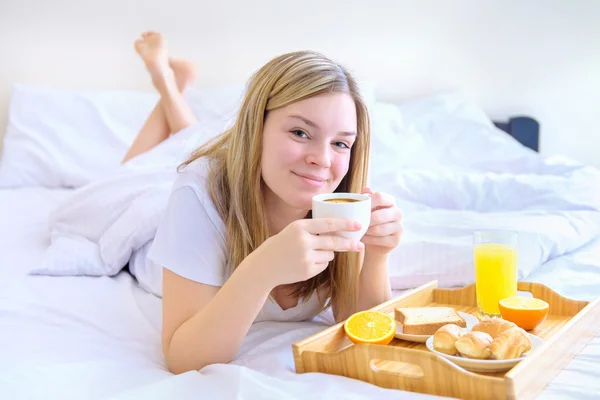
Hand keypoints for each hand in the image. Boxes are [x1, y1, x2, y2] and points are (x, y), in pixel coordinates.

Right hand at [250, 218, 364, 286]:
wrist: (264, 266)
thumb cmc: (280, 245)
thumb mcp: (293, 230)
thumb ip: (312, 229)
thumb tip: (339, 230)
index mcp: (299, 227)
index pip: (328, 224)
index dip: (345, 224)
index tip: (358, 225)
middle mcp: (303, 242)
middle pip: (334, 242)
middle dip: (348, 244)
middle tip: (359, 245)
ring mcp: (306, 258)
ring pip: (330, 254)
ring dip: (327, 253)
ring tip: (310, 253)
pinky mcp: (307, 271)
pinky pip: (324, 265)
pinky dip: (320, 263)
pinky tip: (306, 262)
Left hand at [360, 188, 402, 254]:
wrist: (374, 240)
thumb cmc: (369, 219)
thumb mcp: (366, 207)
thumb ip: (365, 197)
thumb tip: (366, 190)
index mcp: (390, 201)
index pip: (380, 197)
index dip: (367, 203)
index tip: (357, 209)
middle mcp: (397, 213)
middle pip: (379, 215)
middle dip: (366, 221)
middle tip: (356, 223)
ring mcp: (399, 227)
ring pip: (379, 229)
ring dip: (366, 231)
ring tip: (357, 231)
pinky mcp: (396, 240)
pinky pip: (379, 240)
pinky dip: (368, 240)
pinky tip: (362, 238)